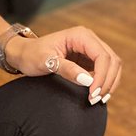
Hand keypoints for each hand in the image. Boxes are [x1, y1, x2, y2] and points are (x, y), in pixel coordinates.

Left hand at [6, 26, 121, 103]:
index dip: (101, 76)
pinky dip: (104, 82)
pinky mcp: (89, 59)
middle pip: (112, 60)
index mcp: (81, 35)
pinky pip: (105, 70)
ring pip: (112, 65)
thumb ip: (67, 70)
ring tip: (98, 99)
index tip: (92, 93)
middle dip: (107, 81)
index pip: (102, 56)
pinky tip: (97, 94)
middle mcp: (89, 39)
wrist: (23, 53)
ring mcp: (91, 49)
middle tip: (95, 99)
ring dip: (109, 83)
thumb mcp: (46, 62)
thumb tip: (87, 81)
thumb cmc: (31, 55)